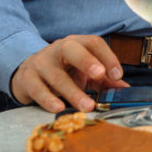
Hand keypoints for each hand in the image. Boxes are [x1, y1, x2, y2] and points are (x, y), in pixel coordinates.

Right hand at [10, 35, 127, 113]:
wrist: (27, 73)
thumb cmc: (62, 71)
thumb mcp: (84, 72)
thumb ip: (104, 79)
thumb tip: (124, 88)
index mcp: (76, 43)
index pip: (93, 43)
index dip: (108, 57)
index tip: (118, 75)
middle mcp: (57, 49)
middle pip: (72, 49)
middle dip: (87, 61)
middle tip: (100, 75)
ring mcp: (41, 63)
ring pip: (57, 76)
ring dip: (74, 93)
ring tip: (87, 106)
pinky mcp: (27, 79)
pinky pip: (38, 89)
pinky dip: (49, 100)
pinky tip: (59, 107)